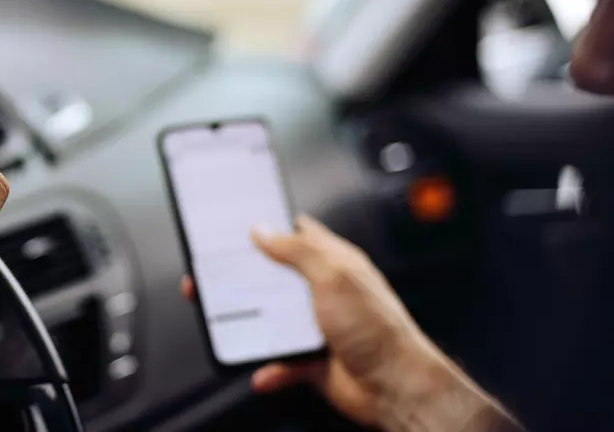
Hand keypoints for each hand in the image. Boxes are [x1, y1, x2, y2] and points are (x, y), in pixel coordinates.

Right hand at [181, 216, 518, 430]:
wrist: (395, 388)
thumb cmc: (379, 330)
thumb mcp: (335, 277)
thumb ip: (297, 251)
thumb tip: (264, 230)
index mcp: (334, 263)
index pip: (298, 235)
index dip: (269, 227)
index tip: (239, 225)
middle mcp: (324, 292)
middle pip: (275, 278)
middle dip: (246, 279)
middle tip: (218, 277)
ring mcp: (317, 326)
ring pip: (271, 320)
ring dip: (253, 327)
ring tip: (230, 324)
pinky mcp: (311, 359)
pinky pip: (279, 361)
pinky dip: (269, 368)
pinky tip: (264, 369)